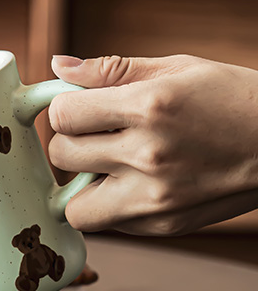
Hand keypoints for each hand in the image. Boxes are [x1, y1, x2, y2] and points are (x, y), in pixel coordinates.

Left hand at [48, 54, 257, 234]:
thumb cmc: (232, 98)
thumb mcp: (177, 68)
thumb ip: (110, 70)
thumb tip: (58, 65)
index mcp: (150, 106)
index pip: (63, 114)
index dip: (64, 108)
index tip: (80, 107)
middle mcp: (149, 155)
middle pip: (62, 156)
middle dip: (70, 141)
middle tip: (95, 135)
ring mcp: (155, 197)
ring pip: (74, 206)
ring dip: (81, 185)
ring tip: (107, 166)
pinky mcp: (162, 225)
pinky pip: (108, 222)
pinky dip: (110, 204)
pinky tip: (135, 183)